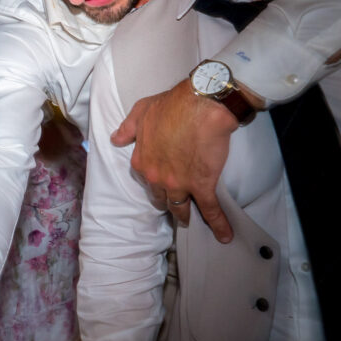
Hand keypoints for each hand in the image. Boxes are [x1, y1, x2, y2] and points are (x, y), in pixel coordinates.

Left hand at [111, 78, 236, 241]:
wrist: (202, 105)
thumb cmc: (172, 105)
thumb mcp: (141, 112)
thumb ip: (128, 128)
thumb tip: (116, 139)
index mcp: (141, 161)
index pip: (144, 179)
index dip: (153, 182)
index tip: (160, 184)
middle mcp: (156, 177)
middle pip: (160, 197)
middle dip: (166, 201)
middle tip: (175, 204)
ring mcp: (178, 184)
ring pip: (180, 206)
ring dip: (185, 214)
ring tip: (190, 220)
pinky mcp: (202, 185)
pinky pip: (209, 210)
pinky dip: (218, 223)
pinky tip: (224, 235)